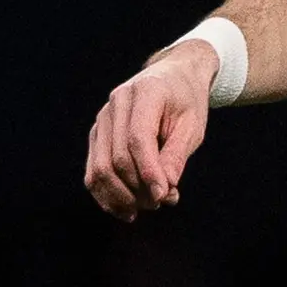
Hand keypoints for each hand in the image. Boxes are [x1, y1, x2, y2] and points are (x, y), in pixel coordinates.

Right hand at [85, 46, 215, 218]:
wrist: (172, 78)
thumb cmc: (186, 102)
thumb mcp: (193, 125)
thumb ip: (177, 155)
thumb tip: (164, 189)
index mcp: (145, 93)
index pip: (138, 139)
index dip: (149, 172)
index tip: (164, 197)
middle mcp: (117, 103)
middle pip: (117, 157)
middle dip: (138, 188)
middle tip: (161, 202)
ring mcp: (102, 118)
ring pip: (100, 168)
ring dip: (121, 196)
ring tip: (145, 208)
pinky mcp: (97, 134)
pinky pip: (93, 170)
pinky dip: (106, 194)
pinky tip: (125, 209)